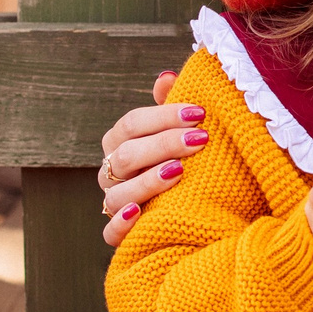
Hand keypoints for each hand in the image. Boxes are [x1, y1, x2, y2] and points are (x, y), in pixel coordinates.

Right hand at [100, 70, 203, 247]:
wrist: (191, 209)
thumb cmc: (182, 160)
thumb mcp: (179, 133)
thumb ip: (171, 107)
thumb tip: (167, 77)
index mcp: (120, 142)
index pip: (132, 124)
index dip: (163, 116)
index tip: (200, 113)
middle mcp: (112, 172)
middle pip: (126, 155)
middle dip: (164, 144)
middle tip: (201, 139)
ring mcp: (113, 202)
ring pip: (117, 193)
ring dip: (147, 181)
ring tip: (179, 171)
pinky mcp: (119, 234)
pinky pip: (111, 234)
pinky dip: (122, 224)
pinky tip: (139, 213)